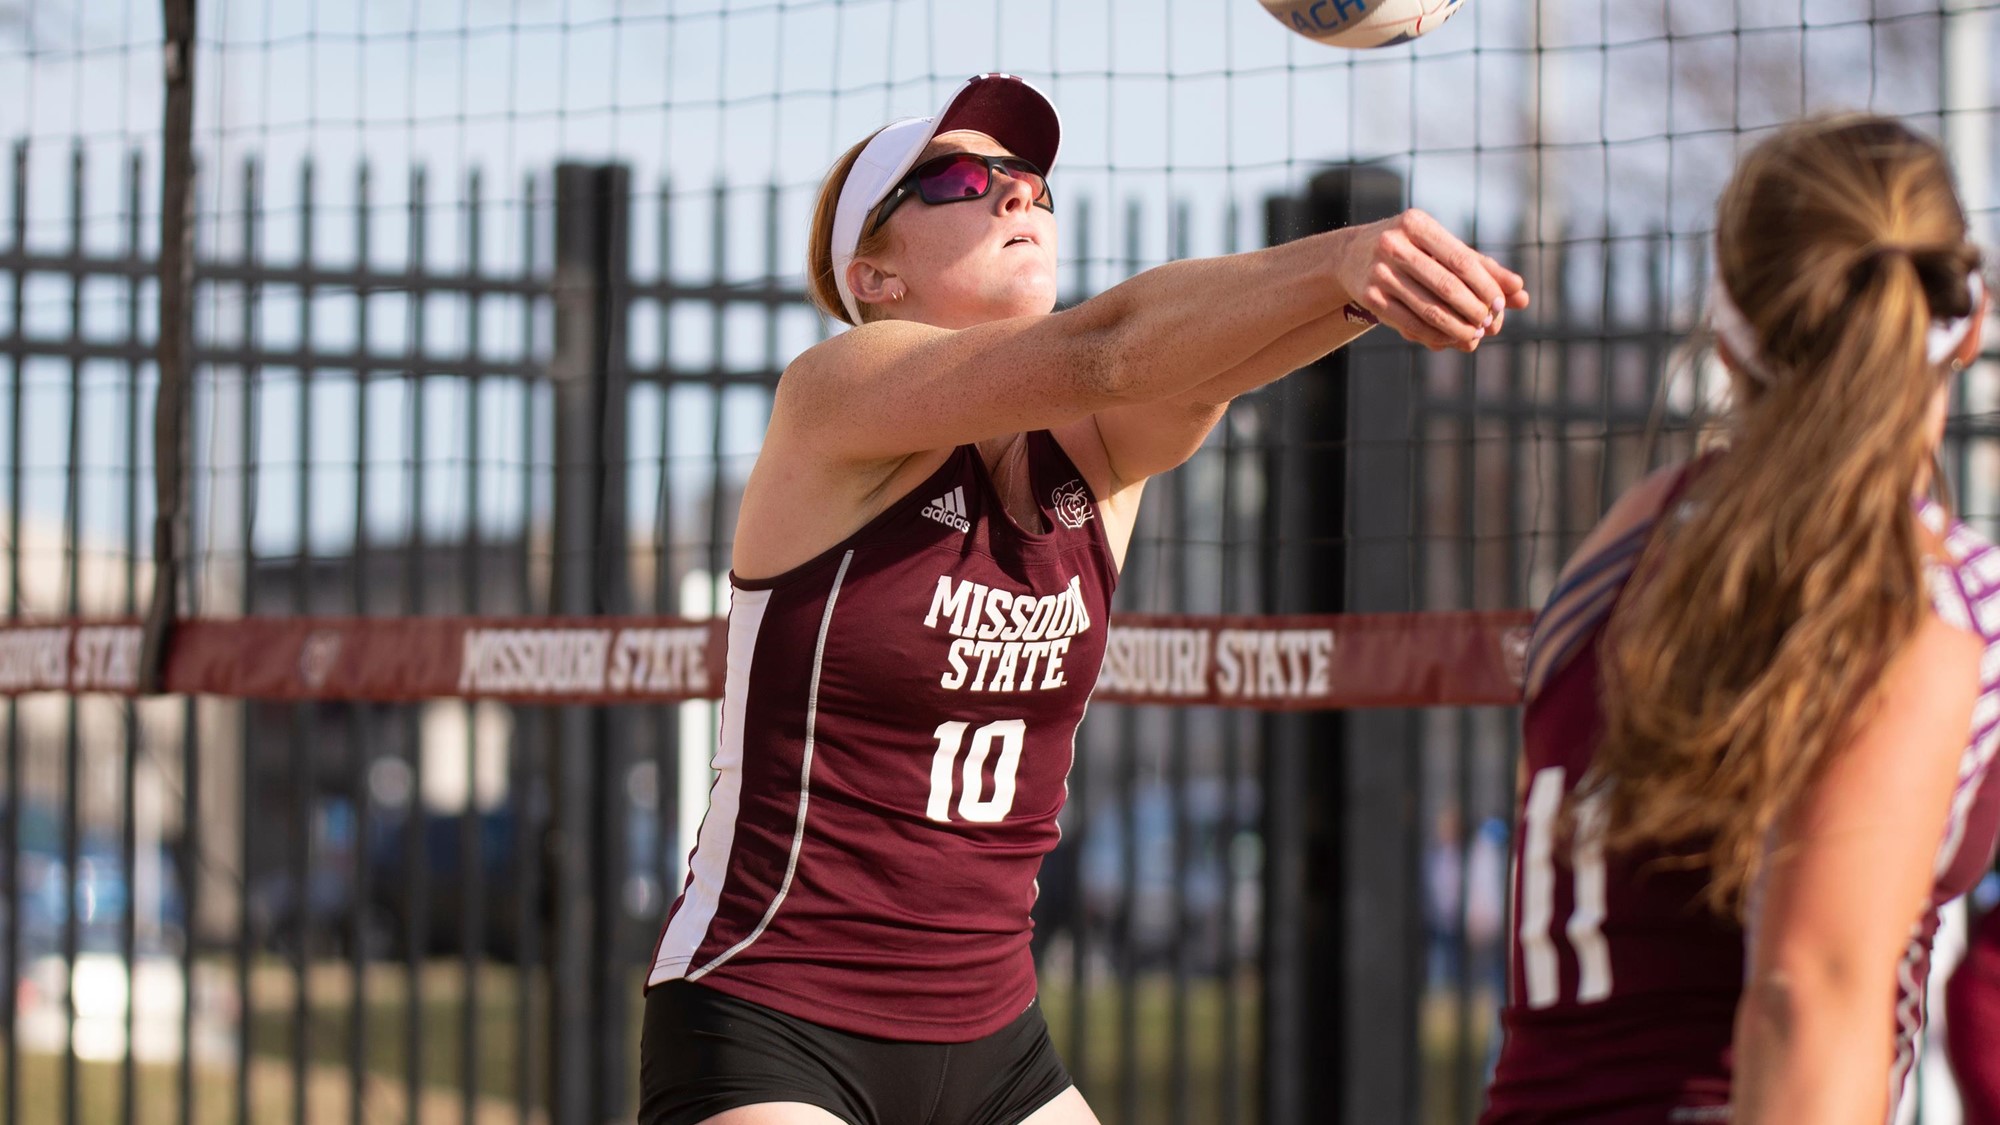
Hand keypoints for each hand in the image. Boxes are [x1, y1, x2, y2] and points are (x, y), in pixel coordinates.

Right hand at [1332, 210, 1530, 351]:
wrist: (1352, 255)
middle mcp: (1393, 244)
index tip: (1502, 304)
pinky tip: (1450, 339)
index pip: (1461, 260)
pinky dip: (1434, 334)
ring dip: (1457, 327)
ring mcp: (1378, 271)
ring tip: (1476, 335)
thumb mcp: (1441, 247)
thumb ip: (1482, 267)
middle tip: (1492, 323)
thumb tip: (1520, 291)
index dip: (1486, 285)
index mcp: (1416, 223)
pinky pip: (1408, 322)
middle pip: (1446, 285)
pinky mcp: (1369, 296)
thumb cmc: (1412, 249)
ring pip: (1428, 308)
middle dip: (1474, 309)